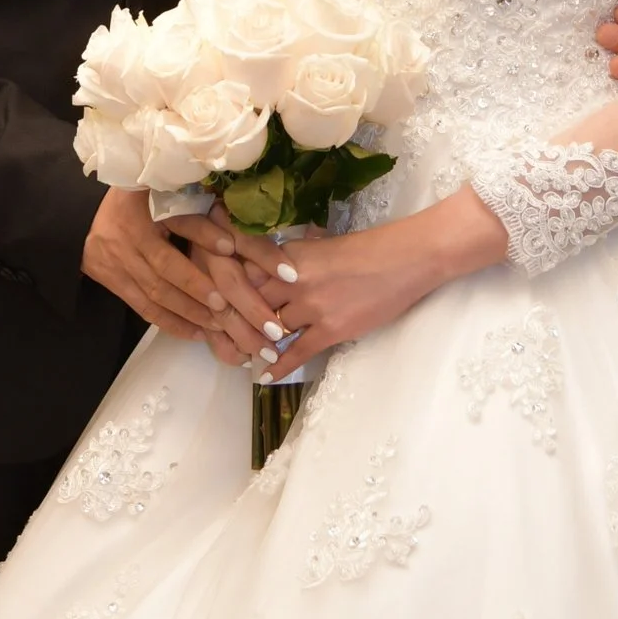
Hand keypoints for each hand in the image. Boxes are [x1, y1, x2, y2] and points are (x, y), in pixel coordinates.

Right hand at [82, 189, 262, 348]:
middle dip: (196, 287)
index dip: (202, 234)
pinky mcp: (114, 284)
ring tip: (217, 323)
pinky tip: (195, 332)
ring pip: (155, 293)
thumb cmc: (131, 201)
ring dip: (188, 311)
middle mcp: (127, 239)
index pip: (175, 221)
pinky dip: (170, 322)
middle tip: (226, 303)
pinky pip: (144, 308)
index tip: (229, 247)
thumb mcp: (157, 192)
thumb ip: (189, 206)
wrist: (79, 220)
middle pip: (164, 267)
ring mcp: (118, 264)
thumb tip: (229, 225)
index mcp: (140, 209)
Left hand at [214, 187, 507, 369]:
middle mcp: (294, 281)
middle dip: (231, 317)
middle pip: (248, 303)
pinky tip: (263, 375)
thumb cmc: (371, 247)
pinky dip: (277, 367)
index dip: (223, 282)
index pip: (243, 269)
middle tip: (216, 330)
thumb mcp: (325, 243)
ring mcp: (312, 308)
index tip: (209, 291)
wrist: (408, 259)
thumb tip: (275, 262)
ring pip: (268, 330)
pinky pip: (296, 354)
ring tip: (237, 354)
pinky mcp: (331, 330)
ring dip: (251, 344)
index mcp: (290, 255)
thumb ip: (296, 255)